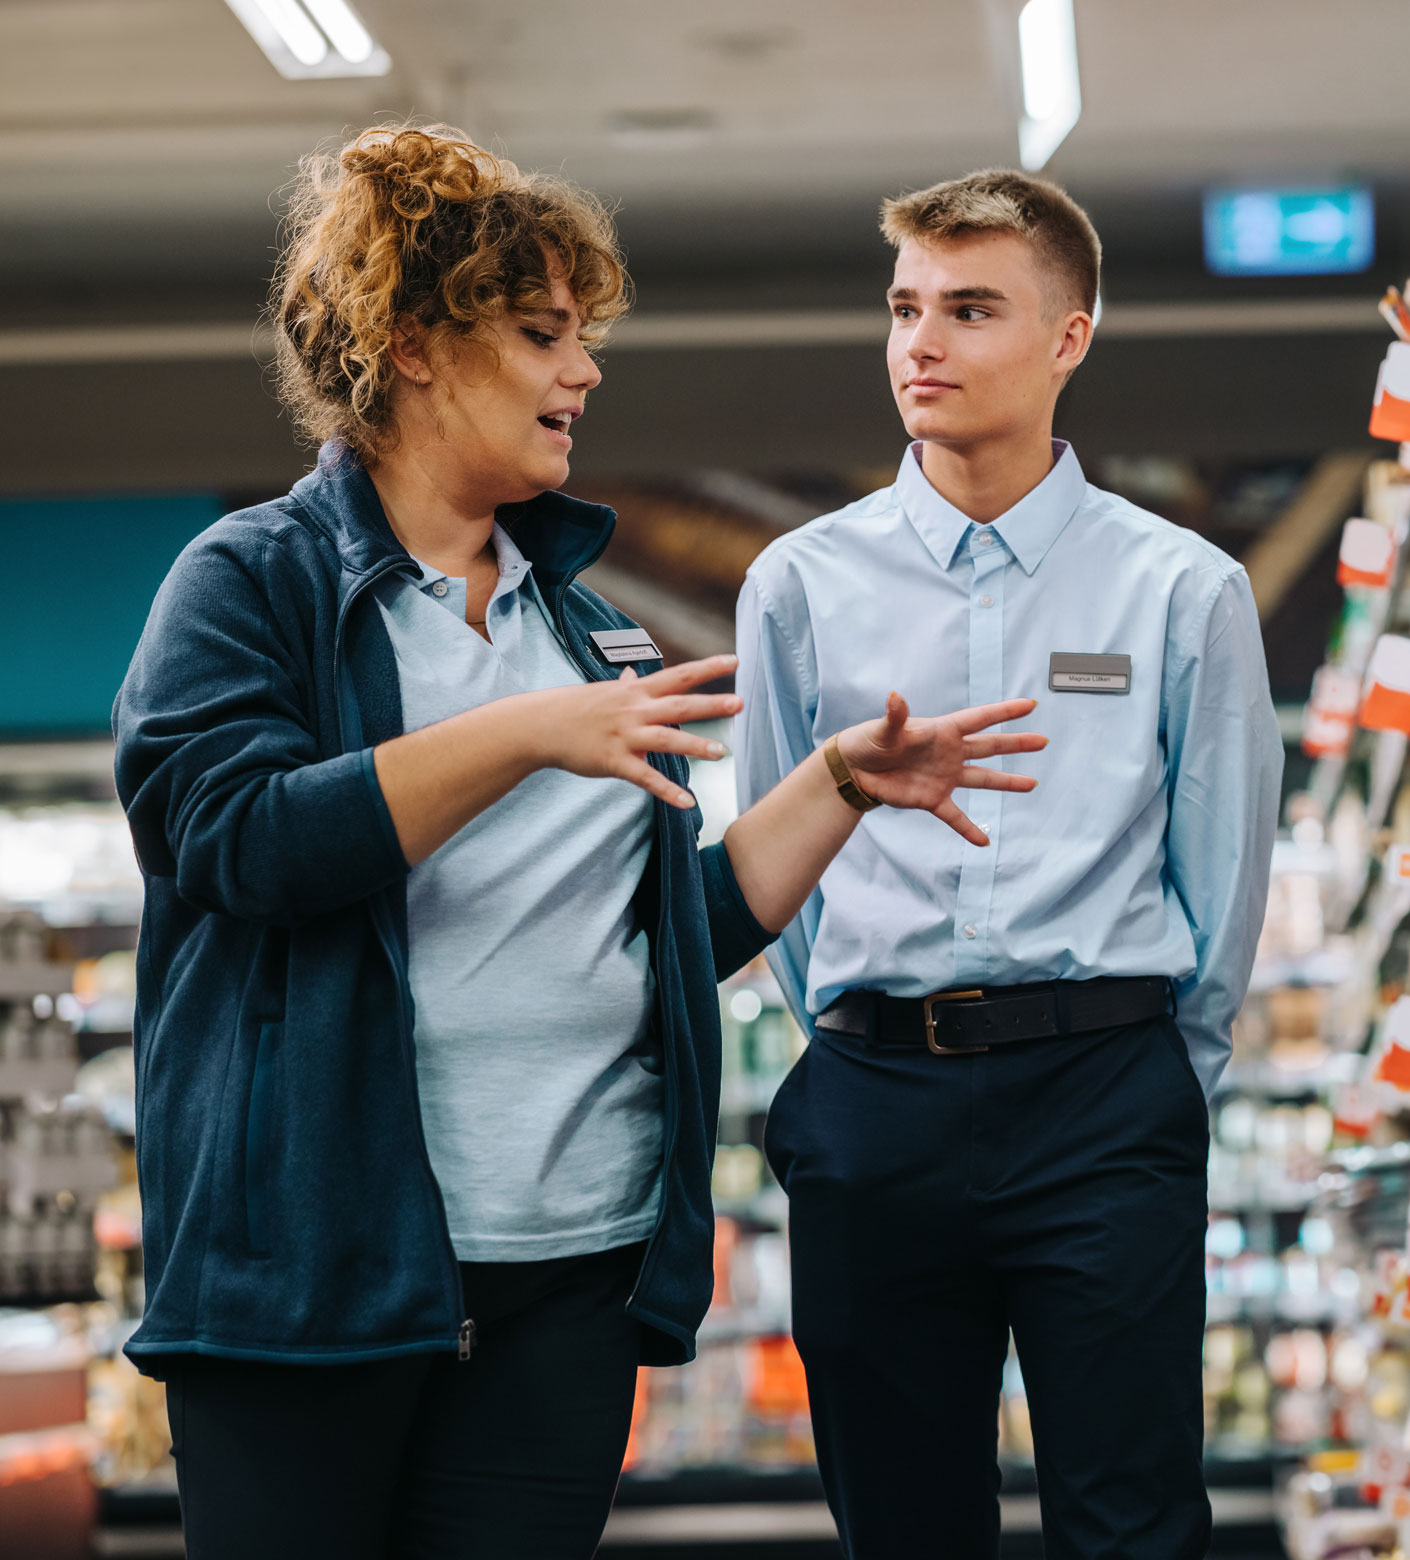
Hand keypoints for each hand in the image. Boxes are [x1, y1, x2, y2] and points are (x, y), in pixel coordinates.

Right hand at [525, 653, 741, 807]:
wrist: (541, 725)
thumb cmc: (575, 708)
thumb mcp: (606, 691)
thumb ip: (627, 684)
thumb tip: (635, 670)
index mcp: (636, 691)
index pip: (678, 675)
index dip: (707, 668)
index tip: (734, 662)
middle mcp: (635, 710)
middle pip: (679, 705)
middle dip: (710, 705)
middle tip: (739, 704)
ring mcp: (625, 736)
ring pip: (666, 739)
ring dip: (695, 746)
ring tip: (721, 752)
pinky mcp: (614, 762)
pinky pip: (645, 778)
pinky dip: (668, 791)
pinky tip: (688, 802)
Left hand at [835, 694, 1045, 844]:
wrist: (856, 769)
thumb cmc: (870, 741)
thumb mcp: (883, 729)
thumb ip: (895, 716)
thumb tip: (894, 697)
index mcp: (942, 731)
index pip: (979, 719)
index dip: (1004, 712)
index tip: (1030, 706)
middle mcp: (950, 753)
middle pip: (989, 747)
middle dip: (1016, 744)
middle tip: (1042, 741)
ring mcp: (944, 777)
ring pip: (982, 779)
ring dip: (1006, 782)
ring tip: (1031, 784)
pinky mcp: (933, 799)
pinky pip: (955, 816)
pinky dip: (968, 828)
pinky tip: (983, 842)